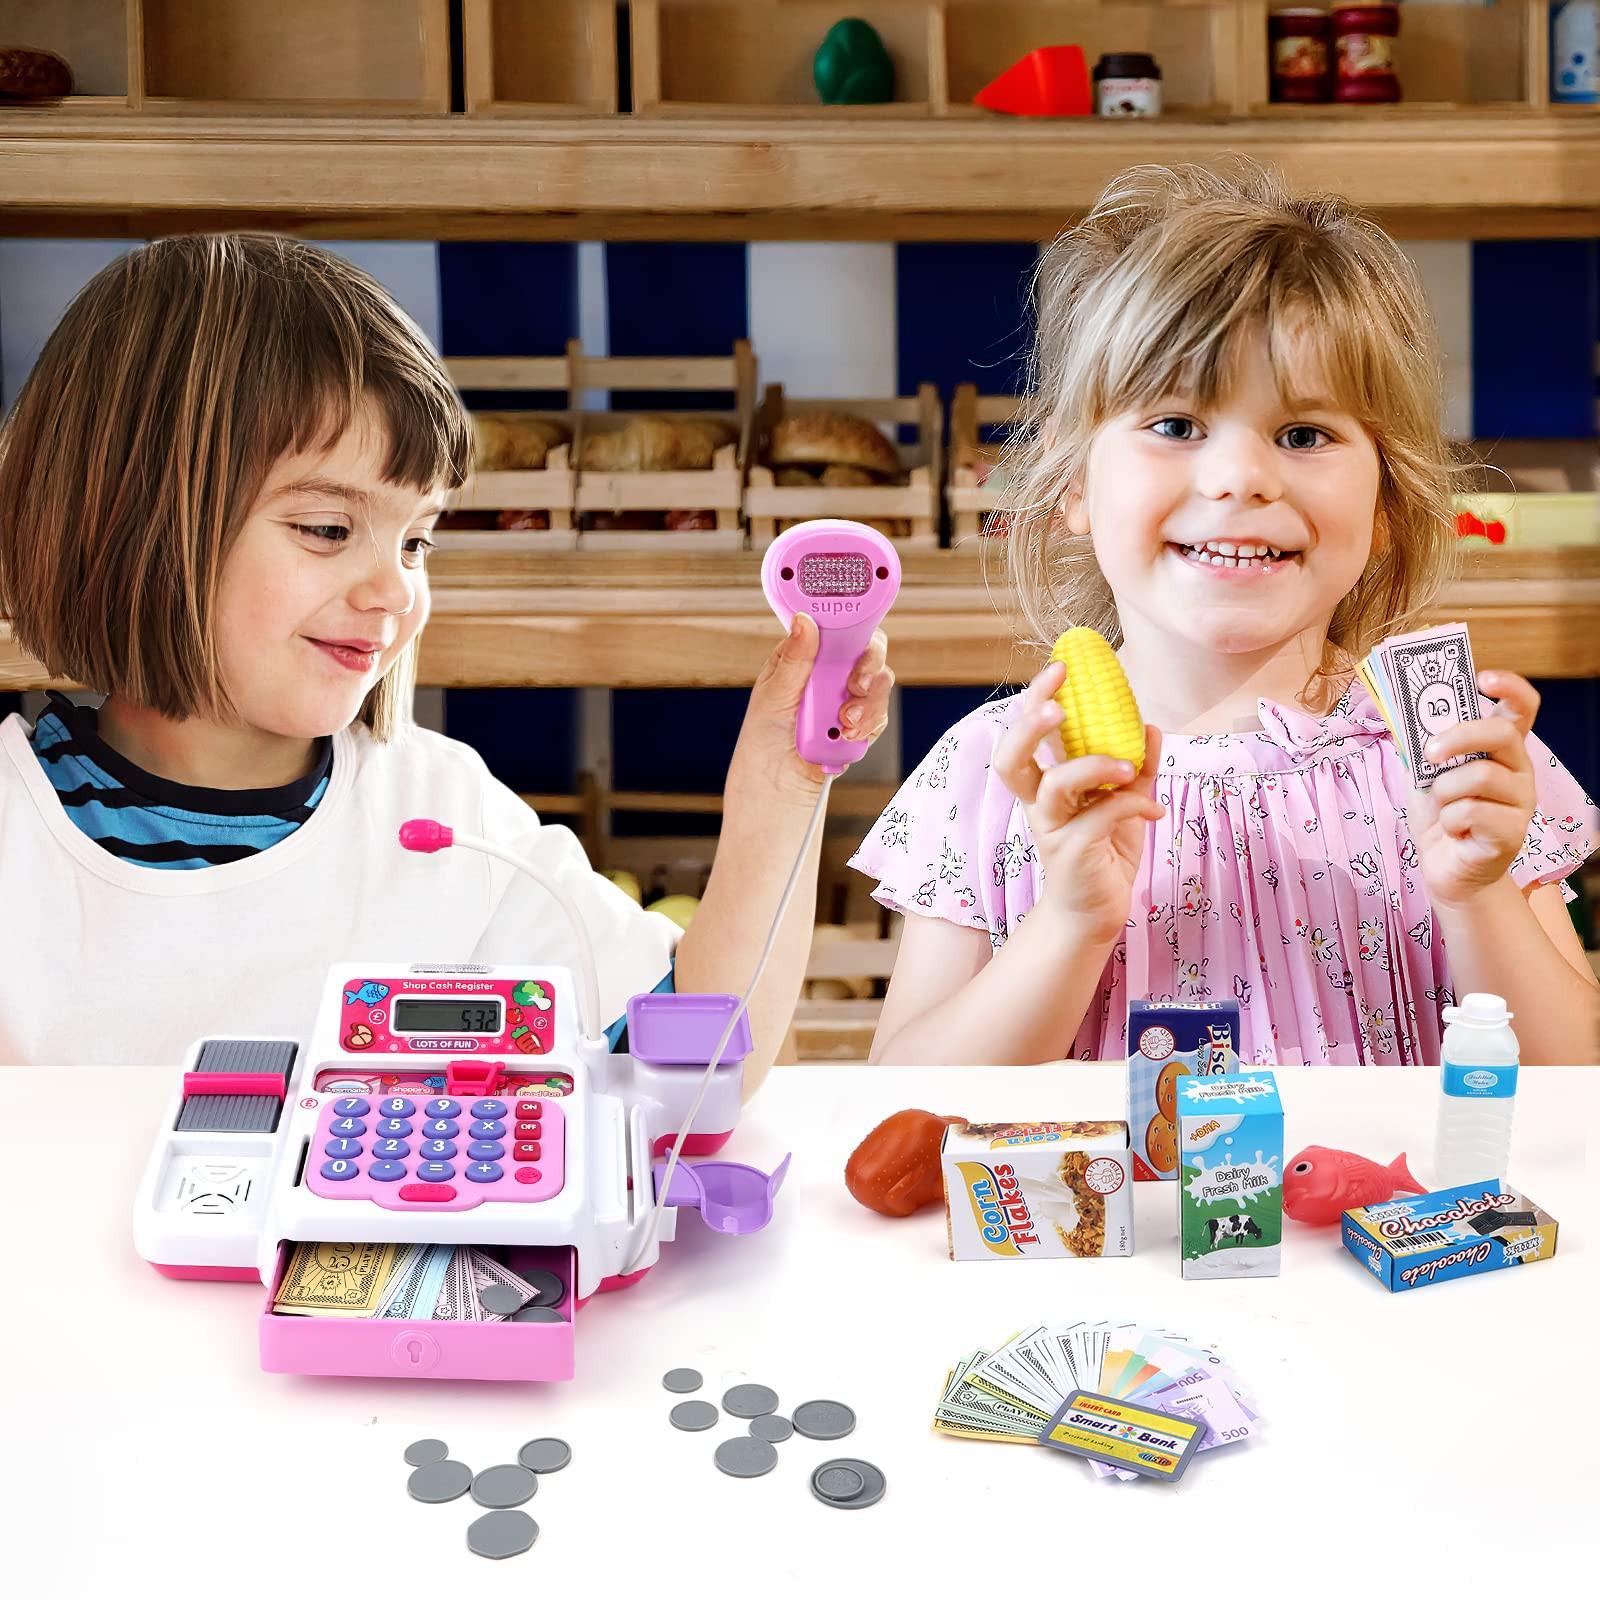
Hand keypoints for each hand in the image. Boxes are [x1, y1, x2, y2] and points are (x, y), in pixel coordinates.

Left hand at [727, 612, 893, 804]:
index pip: (838, 630)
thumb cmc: (762, 743)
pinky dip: (867, 727)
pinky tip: (846, 738)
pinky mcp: (859, 724)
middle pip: (868, 653)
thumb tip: (805, 622)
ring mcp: (846, 699)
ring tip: (843, 725)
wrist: (776, 789)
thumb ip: (795, 661)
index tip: (854, 648)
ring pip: (879, 685)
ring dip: (867, 705)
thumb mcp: (773, 697)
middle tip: (854, 688)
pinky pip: (879, 716)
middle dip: (867, 672)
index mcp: (804, 658)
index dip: (854, 631)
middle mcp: (828, 674)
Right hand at [993, 659, 1164, 943]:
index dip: (1035, 700)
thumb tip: (1150, 725)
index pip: (1026, 736)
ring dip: (1093, 766)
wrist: (1097, 914)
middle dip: (1030, 725)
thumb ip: (1136, 765)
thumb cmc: (1105, 854)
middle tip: (1059, 705)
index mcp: (1046, 786)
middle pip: (1011, 758)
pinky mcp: (1072, 854)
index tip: (1059, 668)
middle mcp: (1040, 805)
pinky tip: (1155, 810)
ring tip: (1128, 767)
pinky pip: (1101, 817)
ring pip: (1055, 786)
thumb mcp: (1125, 803)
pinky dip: (1134, 805)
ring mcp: (1052, 830)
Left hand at [1409, 670, 1538, 909]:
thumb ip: (1422, 742)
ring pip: (1479, 776)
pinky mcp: (1512, 833)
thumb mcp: (1424, 772)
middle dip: (1457, 737)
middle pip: (1500, 733)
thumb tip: (1398, 707)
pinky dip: (1448, 821)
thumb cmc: (1438, 814)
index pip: (1522, 708)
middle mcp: (1519, 770)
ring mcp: (1521, 802)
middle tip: (1428, 754)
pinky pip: (1470, 813)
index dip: (1509, 686)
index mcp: (1500, 750)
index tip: (1483, 677)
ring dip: (1444, 791)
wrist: (1444, 868)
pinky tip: (1454, 831)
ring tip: (1442, 806)